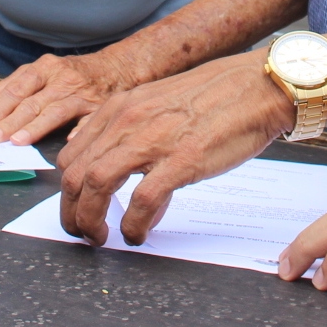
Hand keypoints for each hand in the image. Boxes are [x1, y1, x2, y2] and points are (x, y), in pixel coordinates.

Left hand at [0, 50, 135, 145]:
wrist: (117, 68)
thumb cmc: (71, 73)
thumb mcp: (38, 72)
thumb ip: (5, 89)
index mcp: (44, 69)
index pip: (16, 89)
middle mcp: (62, 79)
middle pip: (32, 101)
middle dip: (10, 121)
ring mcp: (82, 94)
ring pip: (55, 111)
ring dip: (35, 127)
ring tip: (18, 141)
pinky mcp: (100, 108)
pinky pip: (88, 121)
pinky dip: (79, 130)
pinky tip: (68, 141)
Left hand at [56, 53, 292, 245]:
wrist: (258, 88)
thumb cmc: (215, 99)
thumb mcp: (158, 105)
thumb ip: (132, 134)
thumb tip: (117, 173)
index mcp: (120, 108)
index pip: (71, 157)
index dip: (68, 192)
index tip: (77, 210)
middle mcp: (128, 121)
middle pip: (75, 175)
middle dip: (71, 213)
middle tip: (83, 233)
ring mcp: (153, 140)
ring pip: (97, 186)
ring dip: (91, 221)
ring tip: (103, 237)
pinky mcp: (181, 161)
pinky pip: (141, 201)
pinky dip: (133, 225)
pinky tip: (138, 234)